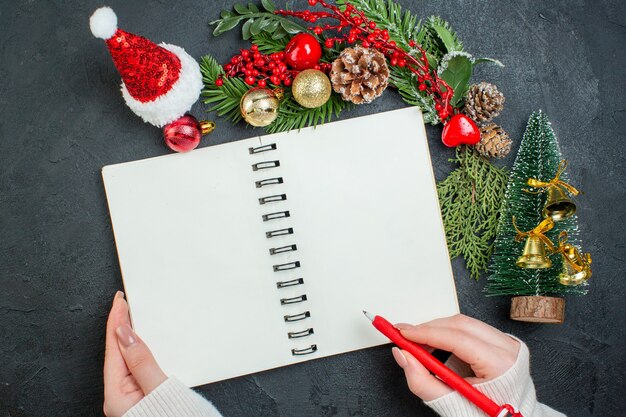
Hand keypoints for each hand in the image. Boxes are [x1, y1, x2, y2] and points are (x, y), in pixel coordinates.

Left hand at [103, 291, 167, 416]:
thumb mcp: (158, 388)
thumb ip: (143, 362)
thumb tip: (126, 335)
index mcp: (117, 395)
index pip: (114, 349)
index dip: (117, 322)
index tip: (120, 302)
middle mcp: (120, 396)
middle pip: (117, 353)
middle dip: (120, 327)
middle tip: (123, 303)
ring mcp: (131, 397)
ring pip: (127, 360)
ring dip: (130, 337)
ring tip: (129, 317)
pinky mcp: (144, 396)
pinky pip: (137, 368)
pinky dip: (140, 351)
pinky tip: (142, 344)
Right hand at [391, 314, 519, 401]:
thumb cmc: (484, 415)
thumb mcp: (451, 402)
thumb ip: (423, 382)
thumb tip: (403, 356)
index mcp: (501, 365)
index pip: (457, 338)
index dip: (426, 333)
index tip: (403, 333)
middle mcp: (508, 348)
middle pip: (460, 325)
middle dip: (429, 328)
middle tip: (405, 336)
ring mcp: (508, 343)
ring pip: (465, 323)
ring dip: (438, 330)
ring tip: (419, 344)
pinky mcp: (502, 342)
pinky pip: (472, 329)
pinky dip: (450, 334)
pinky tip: (438, 345)